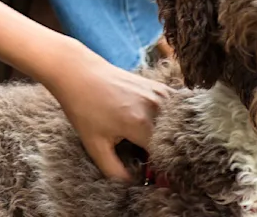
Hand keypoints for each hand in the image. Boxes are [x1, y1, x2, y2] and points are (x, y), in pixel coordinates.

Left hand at [45, 48, 165, 181]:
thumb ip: (114, 171)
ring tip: (151, 142)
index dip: (159, 170)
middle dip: (167, 154)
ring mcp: (161, 94)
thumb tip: (132, 185)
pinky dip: (171, 122)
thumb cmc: (83, 107)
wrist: (78, 72)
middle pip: (174, 142)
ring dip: (170, 137)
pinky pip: (176, 111)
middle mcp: (157, 108)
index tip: (152, 174)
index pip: (164, 157)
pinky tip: (156, 126)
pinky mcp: (160, 87)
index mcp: (141, 124)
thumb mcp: (94, 144)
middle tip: (150, 158)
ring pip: (178, 126)